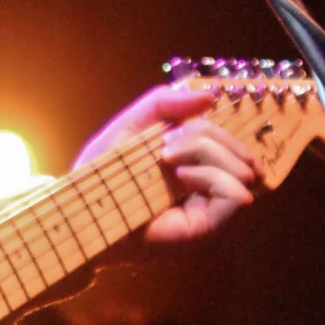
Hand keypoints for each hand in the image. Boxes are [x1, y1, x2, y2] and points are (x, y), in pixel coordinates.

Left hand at [73, 83, 255, 244]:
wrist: (82, 205)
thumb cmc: (105, 169)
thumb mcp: (134, 124)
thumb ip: (166, 103)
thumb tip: (210, 96)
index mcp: (201, 170)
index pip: (237, 145)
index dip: (215, 131)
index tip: (171, 134)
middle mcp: (213, 194)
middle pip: (241, 153)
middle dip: (205, 138)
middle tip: (166, 149)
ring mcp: (215, 214)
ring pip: (242, 169)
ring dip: (204, 152)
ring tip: (169, 163)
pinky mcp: (209, 228)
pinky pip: (234, 193)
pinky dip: (208, 175)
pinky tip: (180, 177)